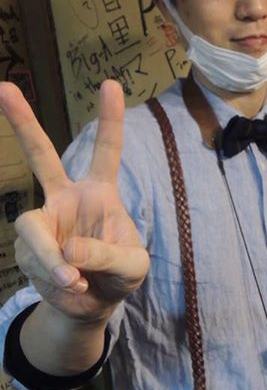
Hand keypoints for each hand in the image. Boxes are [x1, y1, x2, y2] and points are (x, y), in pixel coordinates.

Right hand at [0, 80, 148, 322]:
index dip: (110, 120)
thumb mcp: (131, 268)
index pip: (106, 152)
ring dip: (49, 258)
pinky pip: (32, 258)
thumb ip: (107, 257)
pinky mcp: (28, 247)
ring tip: (73, 280)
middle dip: (23, 123)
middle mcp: (67, 199)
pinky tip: (70, 286)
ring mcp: (44, 221)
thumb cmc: (121, 276)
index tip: (111, 84)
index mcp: (100, 193)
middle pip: (41, 156)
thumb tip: (68, 252)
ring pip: (31, 228)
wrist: (95, 304)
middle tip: (4, 88)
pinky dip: (50, 276)